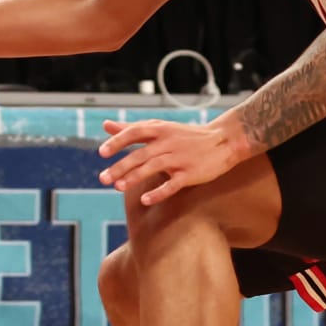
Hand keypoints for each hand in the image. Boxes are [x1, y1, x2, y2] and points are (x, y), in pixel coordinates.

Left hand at [96, 118, 242, 204]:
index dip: (117, 142)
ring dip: (134, 178)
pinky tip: (144, 200)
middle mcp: (168, 143)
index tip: (102, 153)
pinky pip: (173, 184)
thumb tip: (105, 125)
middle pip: (140, 155)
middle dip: (120, 167)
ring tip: (117, 187)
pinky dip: (159, 192)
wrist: (223, 141)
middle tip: (102, 179)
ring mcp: (180, 158)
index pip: (134, 133)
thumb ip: (131, 128)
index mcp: (159, 130)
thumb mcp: (160, 127)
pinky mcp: (191, 174)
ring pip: (153, 168)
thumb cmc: (185, 135)